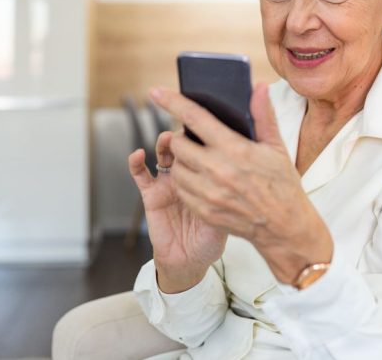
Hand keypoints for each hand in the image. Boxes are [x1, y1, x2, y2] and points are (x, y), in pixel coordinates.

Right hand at [128, 131, 226, 292]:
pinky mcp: (151, 194)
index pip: (206, 147)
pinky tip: (137, 154)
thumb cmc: (212, 238)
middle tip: (188, 127)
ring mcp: (168, 182)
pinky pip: (141, 174)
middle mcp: (188, 174)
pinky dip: (136, 162)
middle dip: (185, 134)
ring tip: (168, 139)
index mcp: (207, 176)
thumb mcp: (230, 214)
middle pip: (185, 145)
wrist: (190, 261)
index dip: (205, 133)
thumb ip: (232, 193)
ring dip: (164, 142)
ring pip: (164, 153)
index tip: (210, 121)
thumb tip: (246, 169)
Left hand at [149, 83, 333, 283]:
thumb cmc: (282, 184)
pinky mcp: (205, 211)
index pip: (195, 119)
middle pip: (178, 145)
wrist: (285, 227)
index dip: (172, 102)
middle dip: (182, 138)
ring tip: (197, 160)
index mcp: (235, 149)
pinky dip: (185, 182)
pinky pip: (181, 190)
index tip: (156, 92)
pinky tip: (199, 179)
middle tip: (194, 140)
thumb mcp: (276, 147)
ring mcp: (209, 193)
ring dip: (182, 161)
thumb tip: (259, 87)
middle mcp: (218, 170)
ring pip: (176, 168)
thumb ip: (263, 115)